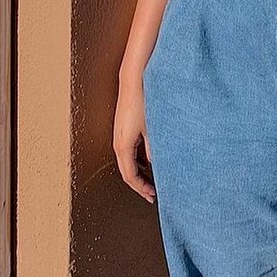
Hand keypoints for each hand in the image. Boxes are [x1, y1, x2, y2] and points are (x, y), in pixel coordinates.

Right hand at [113, 72, 155, 203]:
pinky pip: (128, 151)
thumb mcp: (153, 129)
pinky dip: (137, 161)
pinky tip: (149, 160)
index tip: (153, 195)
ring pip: (127, 162)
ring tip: (153, 179)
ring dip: (139, 172)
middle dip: (140, 184)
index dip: (141, 189)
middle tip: (153, 192)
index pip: (130, 176)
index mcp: (123, 147)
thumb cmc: (142, 102)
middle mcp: (118, 143)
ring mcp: (119, 136)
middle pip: (127, 172)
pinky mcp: (123, 129)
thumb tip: (158, 165)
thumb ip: (155, 150)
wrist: (134, 81)